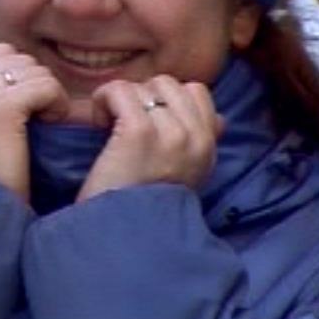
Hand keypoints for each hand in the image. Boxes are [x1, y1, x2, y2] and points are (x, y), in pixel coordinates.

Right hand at [0, 43, 69, 200]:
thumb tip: (20, 65)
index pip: (2, 54)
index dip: (21, 80)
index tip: (22, 112)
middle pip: (20, 59)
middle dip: (34, 86)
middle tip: (34, 121)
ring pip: (36, 70)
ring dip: (47, 96)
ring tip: (38, 126)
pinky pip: (46, 86)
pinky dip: (56, 105)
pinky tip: (47, 126)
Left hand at [77, 75, 223, 201]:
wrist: (121, 236)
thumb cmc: (142, 204)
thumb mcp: (187, 175)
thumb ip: (201, 143)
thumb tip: (219, 119)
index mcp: (207, 146)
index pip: (196, 91)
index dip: (165, 98)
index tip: (147, 119)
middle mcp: (194, 138)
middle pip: (167, 83)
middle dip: (141, 96)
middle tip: (124, 122)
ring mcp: (169, 133)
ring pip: (142, 86)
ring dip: (120, 100)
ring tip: (110, 127)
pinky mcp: (138, 132)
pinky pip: (119, 90)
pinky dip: (103, 100)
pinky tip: (99, 123)